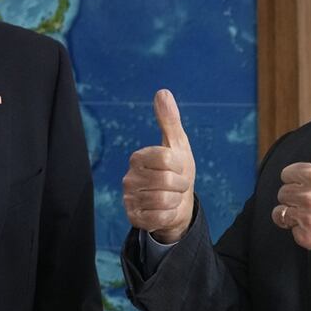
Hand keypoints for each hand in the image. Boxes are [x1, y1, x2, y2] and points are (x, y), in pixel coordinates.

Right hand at [122, 89, 196, 243]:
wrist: (178, 203)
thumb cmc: (177, 171)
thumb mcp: (178, 145)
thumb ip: (169, 120)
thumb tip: (162, 92)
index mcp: (139, 157)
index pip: (166, 159)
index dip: (181, 166)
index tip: (179, 168)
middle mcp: (129, 177)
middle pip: (167, 181)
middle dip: (181, 185)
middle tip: (177, 185)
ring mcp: (129, 198)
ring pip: (163, 200)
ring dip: (175, 200)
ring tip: (171, 197)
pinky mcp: (133, 217)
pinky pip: (158, 218)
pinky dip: (168, 215)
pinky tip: (164, 210)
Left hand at [271, 107, 310, 249]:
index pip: (286, 175)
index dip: (299, 178)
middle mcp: (308, 197)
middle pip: (283, 193)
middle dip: (296, 195)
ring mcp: (307, 218)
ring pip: (281, 213)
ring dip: (294, 213)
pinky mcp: (307, 237)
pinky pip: (291, 231)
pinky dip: (301, 230)